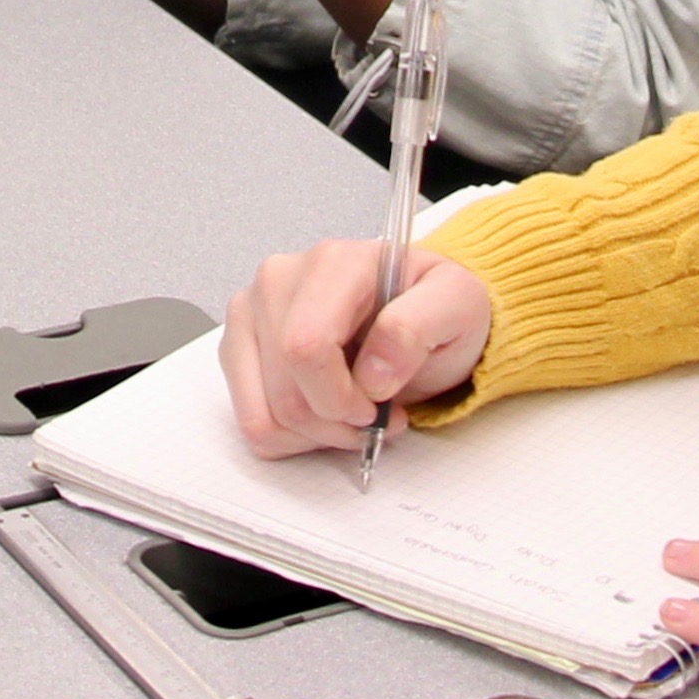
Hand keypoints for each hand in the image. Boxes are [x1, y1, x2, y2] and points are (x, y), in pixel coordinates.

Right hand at [221, 236, 495, 457]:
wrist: (416, 312)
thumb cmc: (433, 309)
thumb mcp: (457, 306)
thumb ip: (417, 328)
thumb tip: (373, 374)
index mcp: (333, 264)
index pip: (305, 346)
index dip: (341, 397)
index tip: (378, 407)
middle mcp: (279, 280)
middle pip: (285, 391)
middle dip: (337, 423)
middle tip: (377, 416)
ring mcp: (252, 312)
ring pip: (264, 414)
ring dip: (316, 434)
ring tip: (354, 412)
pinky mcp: (241, 345)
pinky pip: (251, 419)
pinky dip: (292, 435)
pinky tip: (325, 412)